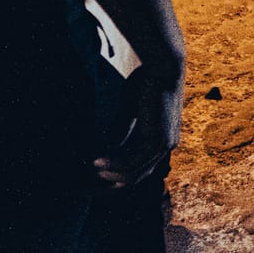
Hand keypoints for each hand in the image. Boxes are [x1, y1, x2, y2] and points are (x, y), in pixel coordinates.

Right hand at [94, 61, 183, 190]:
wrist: (162, 66)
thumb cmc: (147, 81)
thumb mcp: (130, 109)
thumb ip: (123, 129)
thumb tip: (109, 146)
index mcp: (161, 139)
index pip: (138, 167)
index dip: (115, 176)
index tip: (93, 178)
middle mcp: (166, 146)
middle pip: (135, 176)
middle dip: (110, 184)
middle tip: (87, 186)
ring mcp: (164, 145)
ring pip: (133, 172)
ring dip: (109, 174)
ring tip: (90, 171)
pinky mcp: (158, 141)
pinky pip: (132, 161)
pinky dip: (113, 164)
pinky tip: (96, 163)